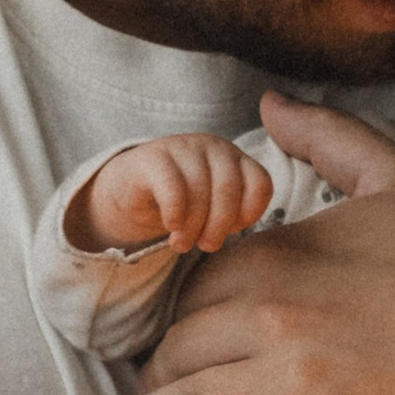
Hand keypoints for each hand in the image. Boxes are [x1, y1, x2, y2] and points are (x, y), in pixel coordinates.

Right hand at [70, 133, 278, 256]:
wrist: (134, 190)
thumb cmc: (184, 204)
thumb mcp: (214, 210)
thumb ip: (233, 215)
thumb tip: (233, 229)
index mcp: (236, 160)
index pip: (260, 184)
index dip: (250, 214)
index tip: (233, 230)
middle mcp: (214, 148)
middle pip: (229, 189)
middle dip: (219, 225)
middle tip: (206, 246)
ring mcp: (184, 148)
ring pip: (200, 190)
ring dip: (193, 226)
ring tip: (181, 244)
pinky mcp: (154, 157)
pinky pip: (173, 188)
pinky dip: (175, 213)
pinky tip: (171, 226)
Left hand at [115, 94, 394, 394]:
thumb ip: (327, 136)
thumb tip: (268, 103)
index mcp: (279, 257)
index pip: (190, 291)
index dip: (180, 315)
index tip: (176, 337)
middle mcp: (272, 319)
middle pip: (174, 351)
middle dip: (157, 373)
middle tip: (148, 390)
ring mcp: (291, 386)